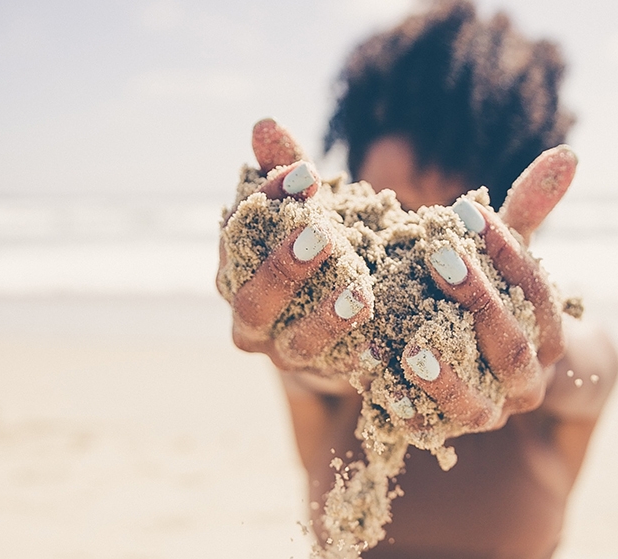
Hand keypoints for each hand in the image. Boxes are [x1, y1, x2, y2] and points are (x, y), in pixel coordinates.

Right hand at [218, 120, 372, 375]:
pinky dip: (360, 361)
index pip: (238, 237)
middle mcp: (250, 319)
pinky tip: (382, 348)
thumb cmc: (317, 250)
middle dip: (285, 269)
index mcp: (234, 271)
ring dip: (325, 320)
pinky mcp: (324, 375)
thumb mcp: (305, 208)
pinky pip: (339, 374)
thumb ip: (286, 170)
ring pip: (295, 344)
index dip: (269, 206)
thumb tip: (265, 125)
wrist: (336, 323)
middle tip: (322, 236)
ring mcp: (284, 353)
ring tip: (360, 294)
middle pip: (254, 302)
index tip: (307, 175)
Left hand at [399, 146, 577, 430]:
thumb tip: (569, 155)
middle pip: (512, 347)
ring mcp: (490, 413)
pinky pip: (434, 432)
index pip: (537, 292)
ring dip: (448, 378)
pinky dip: (412, 415)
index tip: (466, 209)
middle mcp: (526, 381)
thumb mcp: (500, 258)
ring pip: (480, 405)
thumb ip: (526, 216)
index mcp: (546, 335)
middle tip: (438, 256)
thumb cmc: (486, 297)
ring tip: (414, 346)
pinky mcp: (450, 433)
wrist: (475, 367)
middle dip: (478, 301)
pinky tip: (384, 391)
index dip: (508, 251)